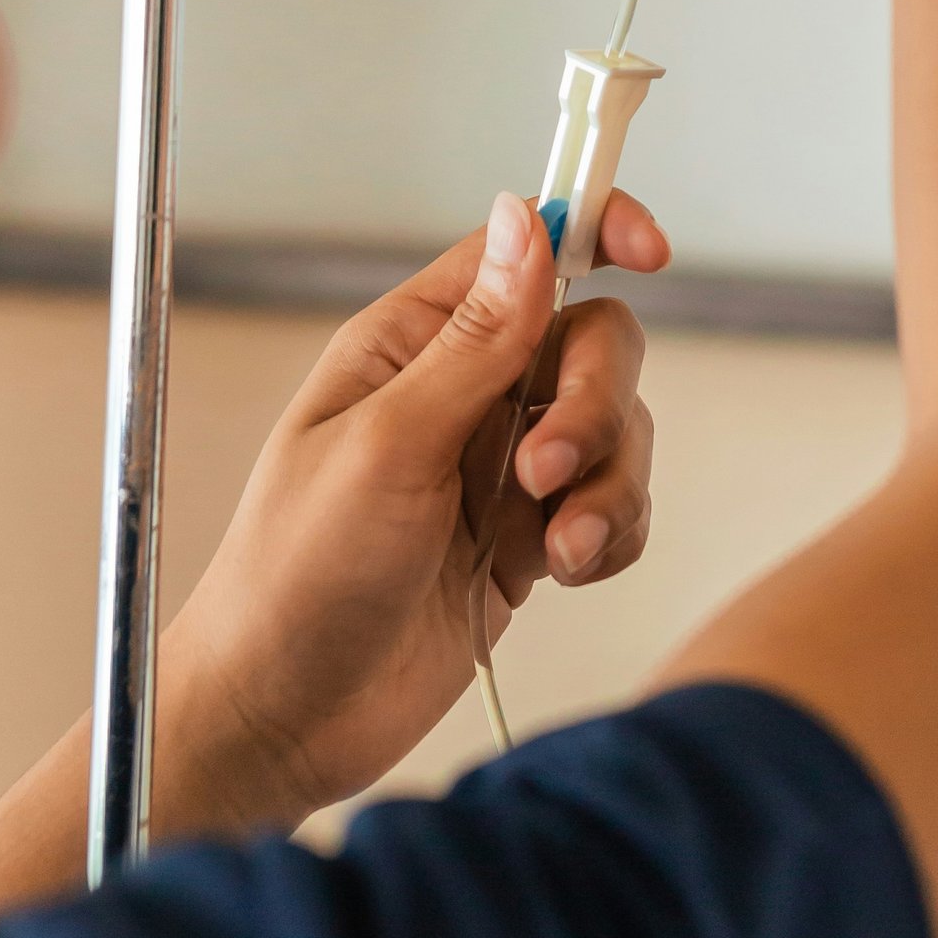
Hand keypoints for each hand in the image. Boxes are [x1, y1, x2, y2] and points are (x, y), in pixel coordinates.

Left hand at [160, 190, 665, 825]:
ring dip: (608, 483)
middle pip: (590, 342)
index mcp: (412, 342)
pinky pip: (612, 507)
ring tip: (557, 547)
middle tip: (543, 473)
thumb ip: (473, 340)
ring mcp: (498, 469)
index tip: (652, 251)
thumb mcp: (386, 445)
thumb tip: (524, 220)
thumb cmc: (295, 575)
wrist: (284, 716)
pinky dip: (611, 535)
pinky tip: (565, 569)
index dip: (595, 232)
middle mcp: (462, 393)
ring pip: (613, 430)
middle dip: (594, 403)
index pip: (522, 251)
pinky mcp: (525, 541)